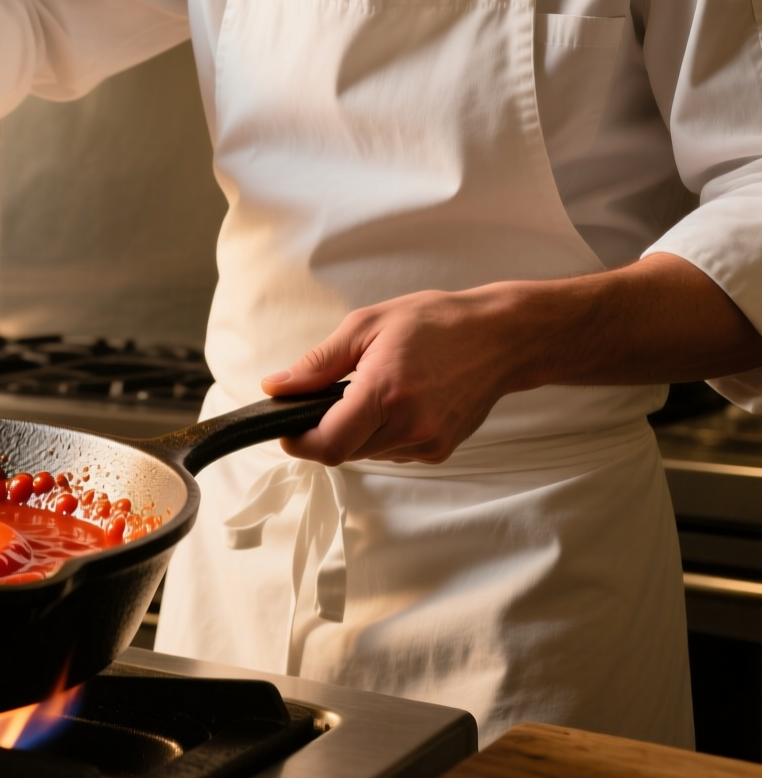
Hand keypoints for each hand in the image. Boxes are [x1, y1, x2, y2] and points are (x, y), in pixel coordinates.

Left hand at [259, 289, 526, 464]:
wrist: (501, 337)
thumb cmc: (436, 323)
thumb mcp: (366, 327)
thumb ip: (316, 364)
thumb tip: (276, 387)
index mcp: (386, 394)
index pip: (327, 446)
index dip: (298, 442)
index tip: (287, 426)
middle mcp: (410, 427)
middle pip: (342, 452)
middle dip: (325, 430)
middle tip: (333, 394)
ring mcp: (428, 443)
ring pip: (366, 454)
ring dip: (355, 432)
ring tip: (374, 390)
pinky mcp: (440, 450)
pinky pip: (391, 452)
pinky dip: (381, 434)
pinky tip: (397, 402)